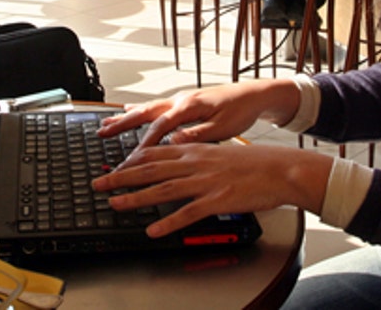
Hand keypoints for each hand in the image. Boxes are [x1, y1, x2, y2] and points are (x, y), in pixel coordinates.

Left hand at [91, 143, 330, 237]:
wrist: (281, 168)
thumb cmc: (254, 163)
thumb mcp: (220, 151)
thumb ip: (196, 155)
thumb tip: (178, 158)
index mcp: (196, 150)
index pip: (155, 152)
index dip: (130, 160)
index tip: (113, 166)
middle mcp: (196, 163)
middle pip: (150, 169)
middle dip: (121, 176)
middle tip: (99, 183)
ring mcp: (206, 181)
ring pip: (163, 189)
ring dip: (136, 198)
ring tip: (115, 204)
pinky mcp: (218, 200)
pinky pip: (188, 213)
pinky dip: (168, 223)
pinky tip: (153, 230)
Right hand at [98, 80, 300, 156]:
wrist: (253, 95)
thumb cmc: (240, 111)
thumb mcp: (223, 127)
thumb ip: (197, 135)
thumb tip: (174, 141)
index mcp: (190, 106)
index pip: (160, 126)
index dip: (145, 143)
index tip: (132, 159)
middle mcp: (181, 100)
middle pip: (145, 112)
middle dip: (122, 124)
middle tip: (101, 133)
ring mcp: (180, 100)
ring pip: (147, 108)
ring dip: (125, 117)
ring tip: (105, 124)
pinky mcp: (183, 103)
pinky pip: (155, 107)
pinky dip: (139, 111)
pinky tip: (129, 112)